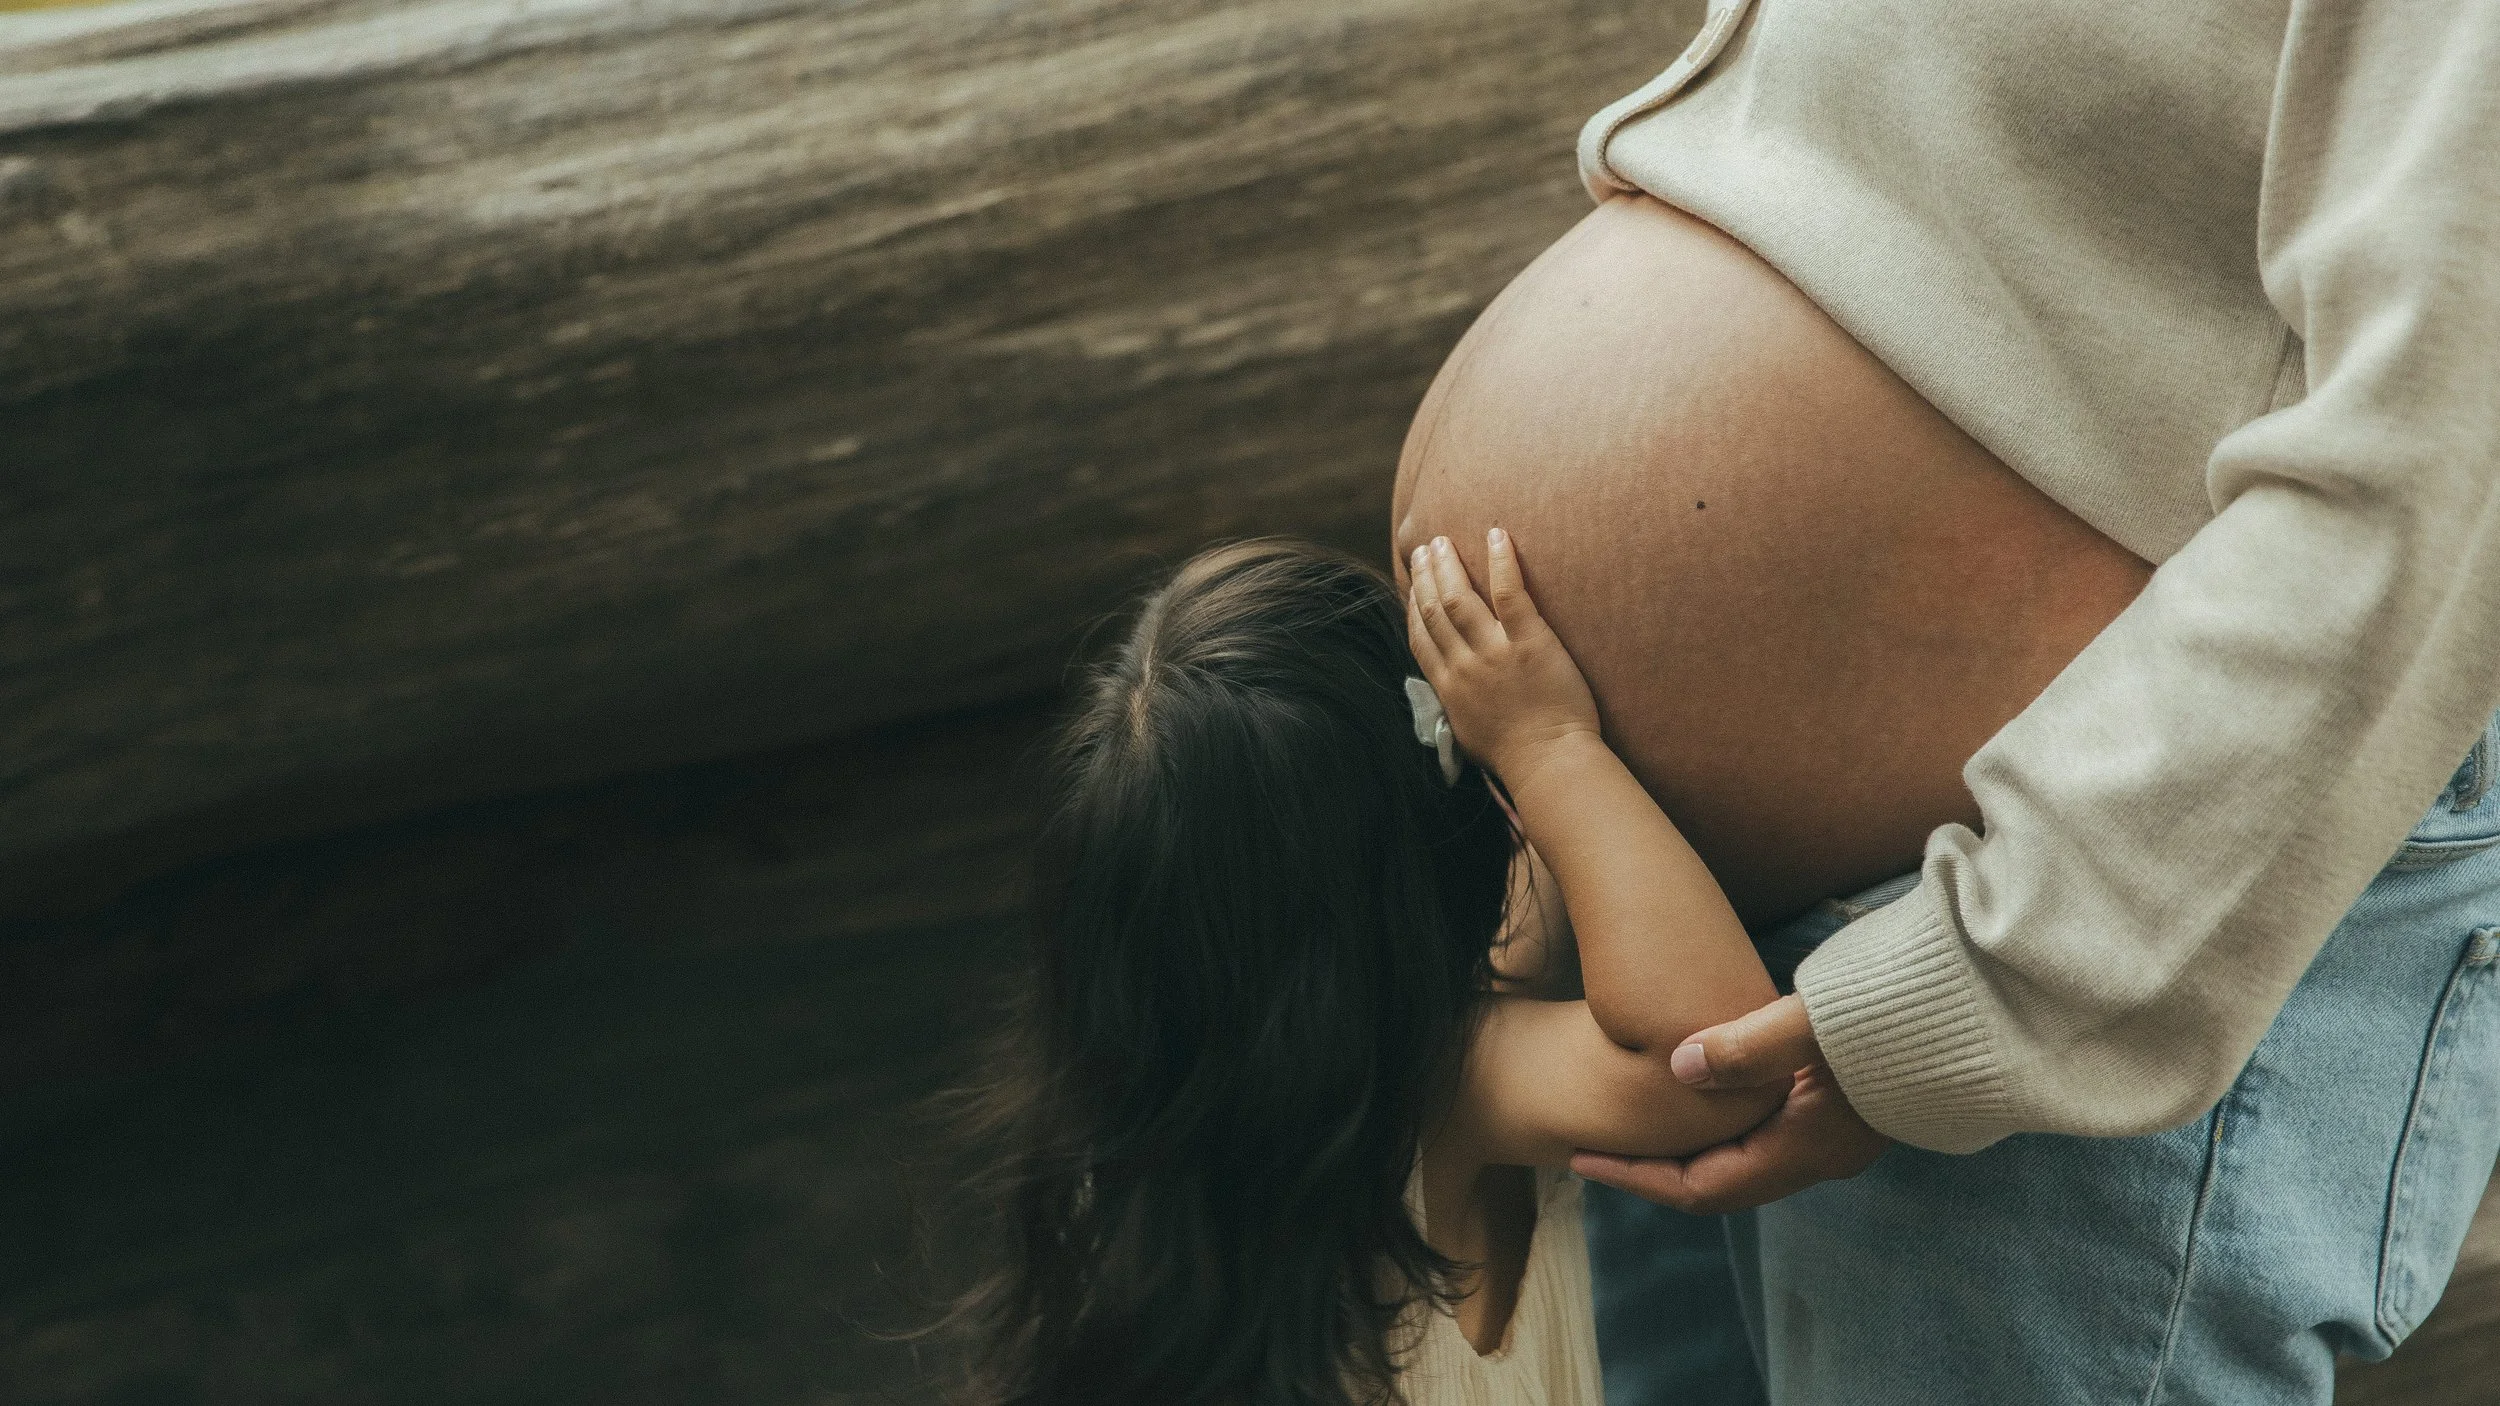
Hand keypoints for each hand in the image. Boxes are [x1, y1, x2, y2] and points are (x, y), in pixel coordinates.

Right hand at [1406, 529, 1600, 786]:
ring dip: (1448, 564)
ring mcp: (1495, 652)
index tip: (1414, 582)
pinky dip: (1501, 562)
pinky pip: (1509, 593)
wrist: (1549, 763)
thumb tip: (1449, 693)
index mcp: (1448, 687)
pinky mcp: (1530, 643)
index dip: (1414, 604)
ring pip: (1459, 597)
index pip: (1420, 636)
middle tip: (1426, 548)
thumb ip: (1455, 706)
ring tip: (1445, 540)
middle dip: (1426, 574)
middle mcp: (1463, 665)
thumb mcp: (1468, 735)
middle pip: (1434, 609)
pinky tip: (1496, 534)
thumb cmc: (1516, 756)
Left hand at [1569, 993, 1890, 1212]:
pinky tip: (1696, 1095)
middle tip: (1592, 1143)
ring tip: (1633, 1121)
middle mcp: (1821, 1154)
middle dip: (1652, 1168)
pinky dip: (1721, 1125)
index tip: (1580, 1157)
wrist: (1986, 1008)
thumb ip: (1746, 1043)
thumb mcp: (1815, 1021)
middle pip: (1717, 1183)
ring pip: (1741, 1160)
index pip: (1701, 1187)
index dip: (1636, 1176)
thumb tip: (1677, 1066)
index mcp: (1807, 1146)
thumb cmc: (1902, 1012)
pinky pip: (1764, 1135)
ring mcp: (1836, 1136)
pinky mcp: (1844, 1110)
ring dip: (1687, 1146)